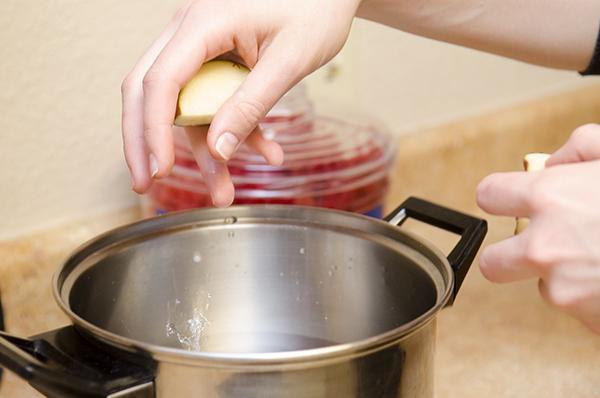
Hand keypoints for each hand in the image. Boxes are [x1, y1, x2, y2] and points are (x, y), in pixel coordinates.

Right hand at [121, 0, 359, 206]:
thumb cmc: (315, 9)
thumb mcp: (289, 61)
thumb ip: (251, 104)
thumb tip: (219, 150)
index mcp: (204, 23)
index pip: (161, 81)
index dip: (154, 131)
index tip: (160, 171)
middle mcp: (191, 31)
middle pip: (149, 91)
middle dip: (146, 142)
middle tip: (144, 185)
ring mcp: (201, 45)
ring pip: (184, 104)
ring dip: (202, 149)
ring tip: (224, 192)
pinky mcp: (216, 58)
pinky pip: (211, 100)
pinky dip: (231, 128)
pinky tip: (265, 151)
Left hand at [476, 124, 599, 332]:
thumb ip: (579, 149)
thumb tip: (553, 165)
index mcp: (550, 198)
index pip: (490, 195)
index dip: (500, 195)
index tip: (506, 199)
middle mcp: (547, 247)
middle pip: (492, 263)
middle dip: (508, 257)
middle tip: (538, 248)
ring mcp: (567, 289)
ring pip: (546, 288)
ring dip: (567, 277)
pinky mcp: (590, 320)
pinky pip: (581, 309)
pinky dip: (597, 299)